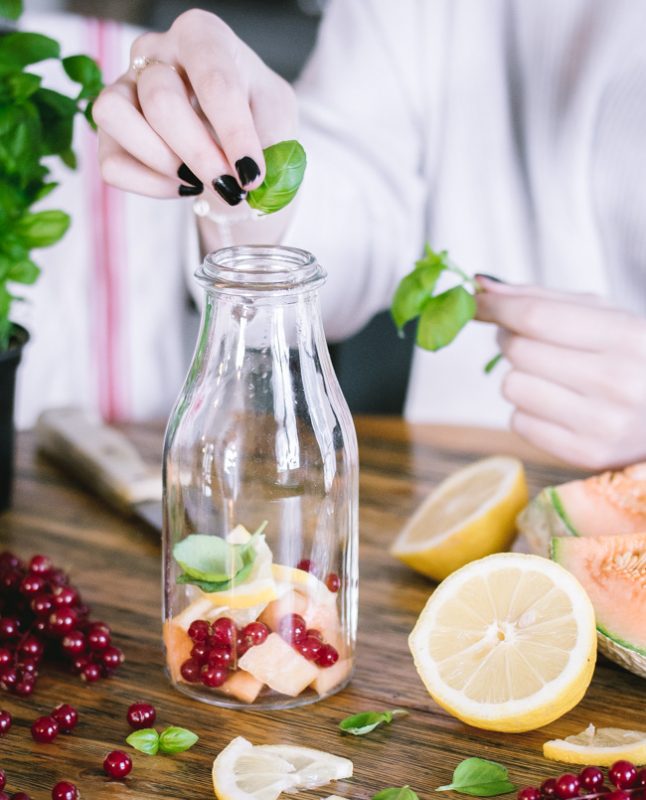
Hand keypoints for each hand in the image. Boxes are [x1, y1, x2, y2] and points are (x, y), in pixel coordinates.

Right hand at [93, 9, 296, 207]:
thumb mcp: (277, 121)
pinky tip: (181, 185)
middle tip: (230, 186)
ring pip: (115, 116)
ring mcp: (124, 86)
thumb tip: (245, 175)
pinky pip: (112, 163)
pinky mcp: (109, 131)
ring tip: (199, 179)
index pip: (214, 80)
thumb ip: (269, 142)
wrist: (235, 148)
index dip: (234, 133)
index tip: (252, 175)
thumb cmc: (257, 122)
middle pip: (161, 100)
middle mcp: (156, 51)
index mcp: (203, 36)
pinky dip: (150, 185)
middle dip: (199, 154)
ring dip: (163, 163)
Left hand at [476, 277, 645, 469]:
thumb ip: (543, 299)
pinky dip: (528, 411)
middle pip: (518, 351)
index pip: (536, 317)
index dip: (497, 307)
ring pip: (513, 387)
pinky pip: (518, 423)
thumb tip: (482, 286)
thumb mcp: (606, 318)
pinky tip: (558, 407)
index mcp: (627, 336)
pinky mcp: (587, 454)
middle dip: (510, 339)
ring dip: (520, 377)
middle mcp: (617, 381)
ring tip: (550, 377)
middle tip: (528, 340)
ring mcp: (603, 423)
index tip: (479, 301)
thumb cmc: (634, 358)